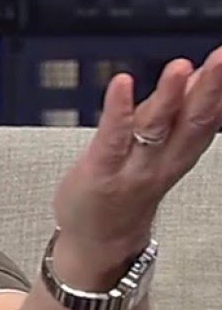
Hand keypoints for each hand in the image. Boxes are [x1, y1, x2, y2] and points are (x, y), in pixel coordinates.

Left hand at [51, 46, 221, 282]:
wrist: (99, 242)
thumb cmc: (126, 191)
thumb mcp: (162, 152)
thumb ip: (177, 117)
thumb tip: (198, 79)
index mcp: (178, 153)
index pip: (207, 118)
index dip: (220, 89)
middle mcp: (162, 160)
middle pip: (192, 122)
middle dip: (210, 88)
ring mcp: (133, 166)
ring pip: (157, 128)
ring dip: (171, 96)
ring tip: (182, 67)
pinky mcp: (101, 169)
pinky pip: (113, 138)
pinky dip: (118, 109)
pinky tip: (122, 84)